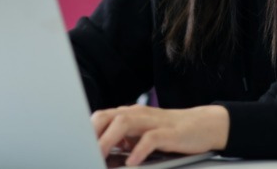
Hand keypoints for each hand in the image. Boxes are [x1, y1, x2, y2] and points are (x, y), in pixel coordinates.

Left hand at [91, 104, 229, 165]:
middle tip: (82, 151)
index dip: (86, 130)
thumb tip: (101, 154)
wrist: (203, 125)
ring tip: (99, 155)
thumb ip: (122, 141)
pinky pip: (151, 138)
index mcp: (129, 115)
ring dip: (109, 139)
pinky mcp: (169, 132)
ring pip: (125, 123)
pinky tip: (132, 162)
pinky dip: (139, 150)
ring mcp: (153, 121)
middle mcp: (138, 114)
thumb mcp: (141, 136)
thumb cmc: (169, 132)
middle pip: (108, 116)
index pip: (101, 117)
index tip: (73, 145)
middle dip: (93, 133)